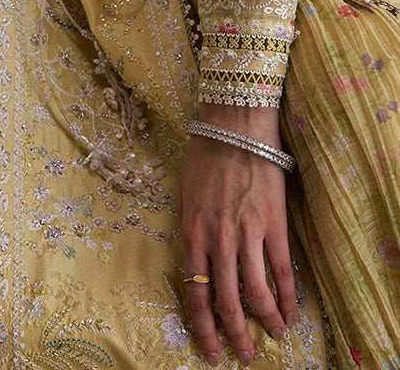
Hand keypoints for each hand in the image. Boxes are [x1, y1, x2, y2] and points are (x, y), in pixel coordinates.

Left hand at [178, 104, 296, 365]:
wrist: (234, 126)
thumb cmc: (204, 155)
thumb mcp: (183, 194)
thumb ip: (188, 230)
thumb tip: (193, 262)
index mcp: (191, 233)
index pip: (196, 293)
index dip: (202, 327)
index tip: (209, 348)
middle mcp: (218, 240)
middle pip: (227, 302)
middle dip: (234, 335)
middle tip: (241, 353)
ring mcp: (248, 233)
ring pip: (257, 293)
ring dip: (265, 322)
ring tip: (270, 337)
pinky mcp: (274, 225)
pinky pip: (283, 270)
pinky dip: (287, 297)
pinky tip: (290, 312)